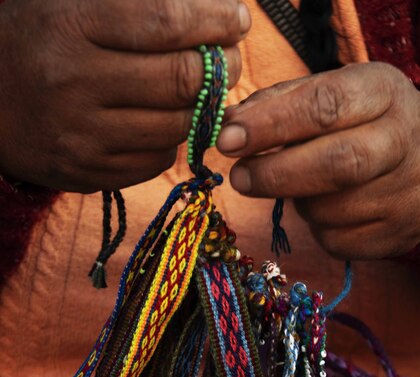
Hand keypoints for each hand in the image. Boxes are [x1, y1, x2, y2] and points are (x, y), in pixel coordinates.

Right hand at [0, 0, 248, 191]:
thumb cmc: (37, 37)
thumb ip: (137, 2)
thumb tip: (206, 8)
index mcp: (71, 23)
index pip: (166, 22)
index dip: (215, 20)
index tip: (238, 19)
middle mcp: (74, 82)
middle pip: (181, 80)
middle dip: (223, 68)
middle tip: (230, 59)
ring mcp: (80, 135)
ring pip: (176, 127)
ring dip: (204, 109)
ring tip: (203, 92)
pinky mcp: (86, 173)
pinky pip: (155, 162)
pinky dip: (172, 141)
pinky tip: (166, 123)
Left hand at [217, 63, 419, 259]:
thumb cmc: (358, 122)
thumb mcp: (327, 93)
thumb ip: (276, 105)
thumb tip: (228, 127)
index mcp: (382, 91)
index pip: (324, 106)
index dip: (271, 125)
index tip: (228, 140)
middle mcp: (402, 140)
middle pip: (336, 163)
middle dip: (276, 174)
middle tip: (240, 178)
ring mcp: (407, 191)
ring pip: (330, 210)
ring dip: (299, 203)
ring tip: (304, 186)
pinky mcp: (399, 233)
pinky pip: (337, 241)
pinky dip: (317, 229)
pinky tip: (327, 210)